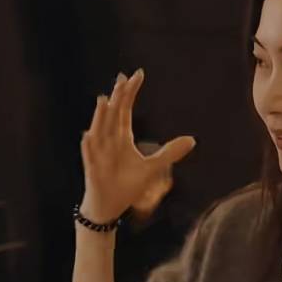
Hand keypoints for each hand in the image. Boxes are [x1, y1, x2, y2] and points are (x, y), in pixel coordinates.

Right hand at [80, 70, 194, 223]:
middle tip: (122, 79)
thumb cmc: (127, 186)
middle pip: (113, 115)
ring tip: (104, 100)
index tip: (138, 75)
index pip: (125, 110)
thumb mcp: (152, 167)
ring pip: (100, 130)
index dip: (130, 93)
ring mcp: (99, 153)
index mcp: (122, 138)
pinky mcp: (93, 169)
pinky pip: (90, 156)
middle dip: (118, 98)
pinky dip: (89, 146)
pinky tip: (89, 134)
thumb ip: (170, 152)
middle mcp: (109, 141)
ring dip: (101, 116)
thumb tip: (192, 140)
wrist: (110, 206)